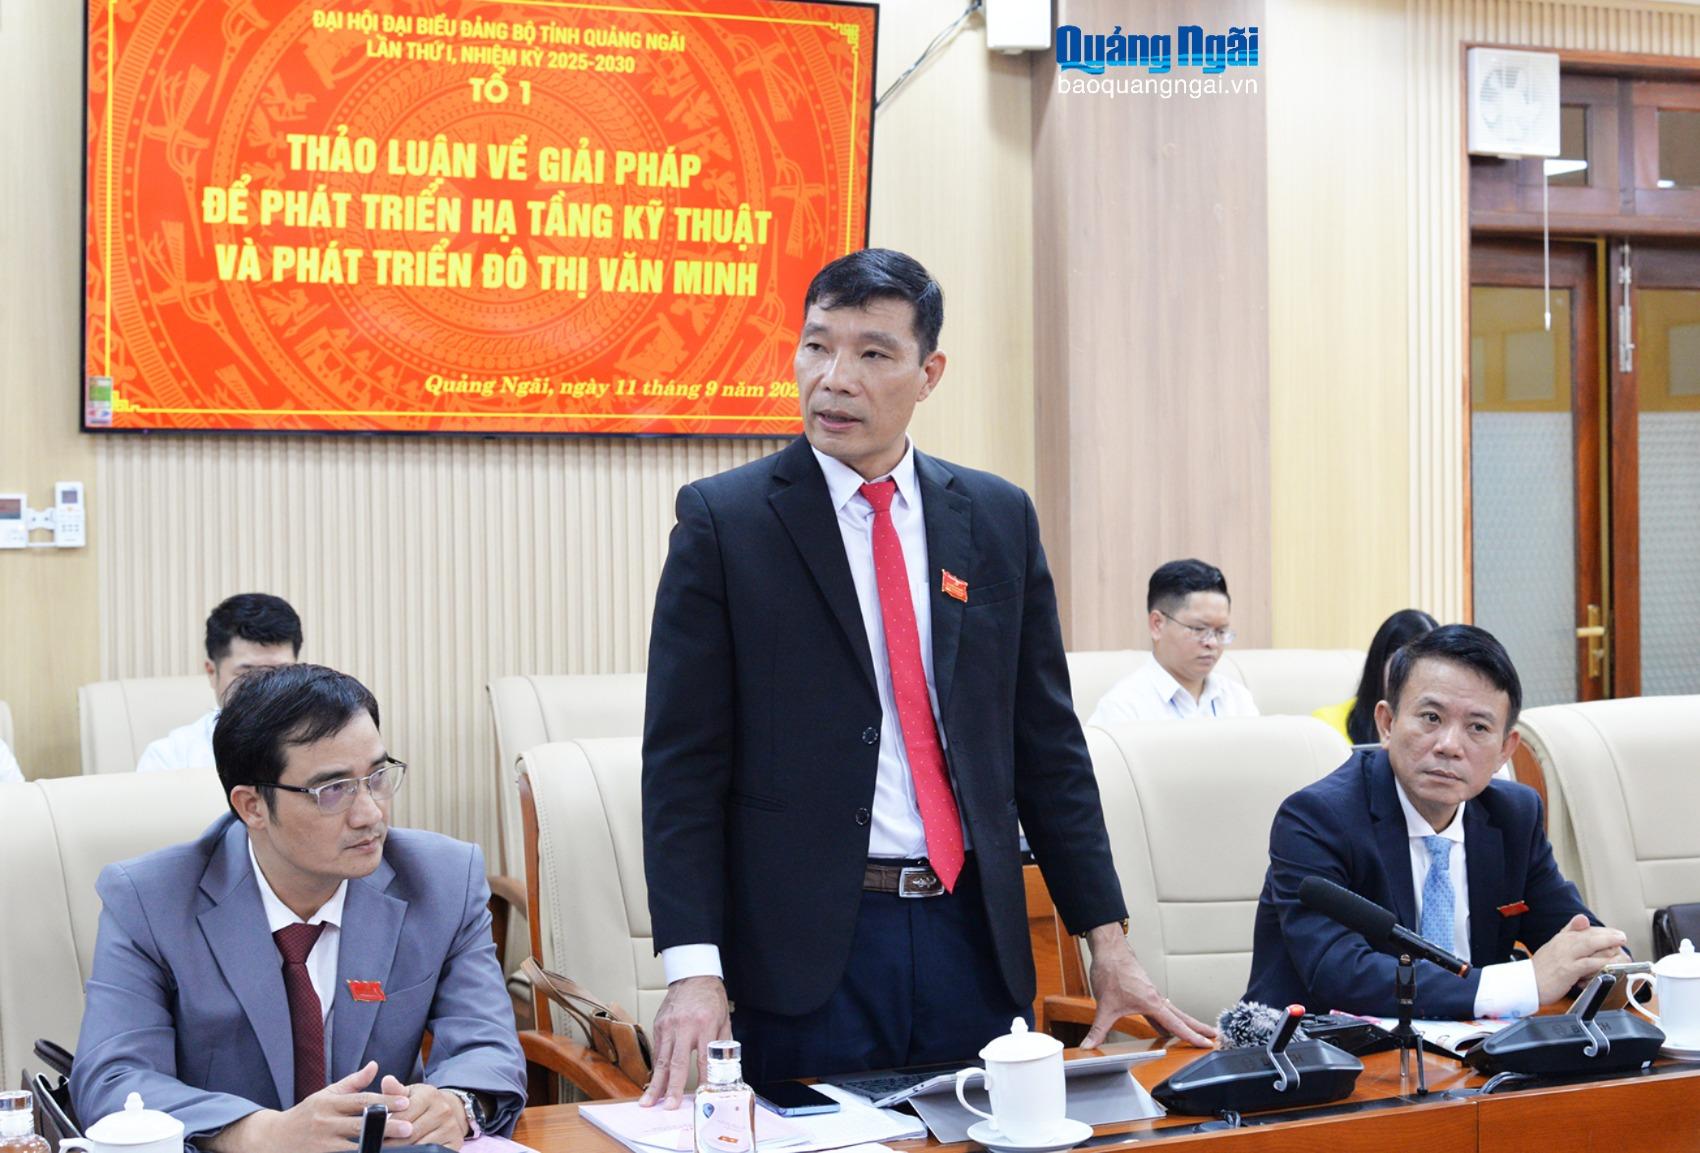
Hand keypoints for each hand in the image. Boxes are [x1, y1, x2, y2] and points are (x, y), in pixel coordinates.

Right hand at [203, 1062, 412, 1152]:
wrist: (273, 1139)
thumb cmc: (306, 1114)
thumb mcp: (326, 1095)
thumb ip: (353, 1083)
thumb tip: (375, 1065)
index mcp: (328, 1103)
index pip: (361, 1101)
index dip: (384, 1102)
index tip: (406, 1102)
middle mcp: (324, 1123)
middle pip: (360, 1125)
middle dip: (386, 1127)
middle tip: (409, 1128)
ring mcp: (321, 1145)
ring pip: (353, 1147)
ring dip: (375, 1147)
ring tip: (398, 1148)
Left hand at [380, 1076, 468, 1148]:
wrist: (449, 1110)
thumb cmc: (423, 1102)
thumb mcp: (410, 1093)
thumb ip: (395, 1090)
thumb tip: (386, 1081)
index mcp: (430, 1095)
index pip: (403, 1116)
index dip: (386, 1127)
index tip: (373, 1134)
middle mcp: (443, 1110)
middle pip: (410, 1134)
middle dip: (392, 1142)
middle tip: (378, 1146)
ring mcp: (451, 1127)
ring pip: (420, 1146)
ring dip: (404, 1150)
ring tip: (392, 1150)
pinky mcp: (456, 1142)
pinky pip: (434, 1152)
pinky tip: (410, 1152)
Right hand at [640, 975, 730, 1108]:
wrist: (693, 975)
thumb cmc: (711, 998)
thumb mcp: (724, 1019)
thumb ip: (722, 1045)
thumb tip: (723, 1070)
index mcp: (704, 1024)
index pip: (704, 1058)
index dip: (704, 1079)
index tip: (702, 1095)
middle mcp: (684, 1026)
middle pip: (677, 1063)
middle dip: (672, 1088)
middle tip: (669, 1106)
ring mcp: (668, 1026)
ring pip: (661, 1060)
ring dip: (656, 1083)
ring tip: (649, 1102)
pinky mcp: (658, 1025)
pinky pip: (657, 1051)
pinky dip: (655, 1069)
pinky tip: (652, 1083)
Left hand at [1080, 924, 1214, 1048]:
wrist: (1109, 949)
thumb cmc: (1111, 971)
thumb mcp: (1104, 1005)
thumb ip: (1098, 1029)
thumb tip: (1089, 1045)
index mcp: (1152, 1003)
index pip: (1177, 1025)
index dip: (1192, 1036)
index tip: (1207, 1044)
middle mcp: (1156, 998)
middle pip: (1182, 1017)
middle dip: (1198, 1027)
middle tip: (1214, 1036)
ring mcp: (1151, 994)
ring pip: (1173, 1012)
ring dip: (1184, 1022)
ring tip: (1195, 1032)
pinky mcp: (1144, 991)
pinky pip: (1161, 1008)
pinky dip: (1168, 1017)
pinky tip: (1163, 1024)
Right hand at [1532, 914, 1627, 1004]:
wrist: (1525, 984)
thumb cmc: (1541, 969)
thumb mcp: (1554, 946)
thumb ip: (1569, 932)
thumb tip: (1582, 918)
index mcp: (1561, 938)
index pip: (1586, 929)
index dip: (1603, 931)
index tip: (1615, 934)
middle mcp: (1564, 944)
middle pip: (1591, 935)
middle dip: (1610, 936)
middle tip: (1622, 938)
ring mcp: (1566, 956)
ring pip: (1592, 947)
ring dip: (1610, 951)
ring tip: (1623, 955)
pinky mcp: (1568, 970)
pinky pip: (1589, 964)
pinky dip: (1602, 964)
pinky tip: (1611, 966)